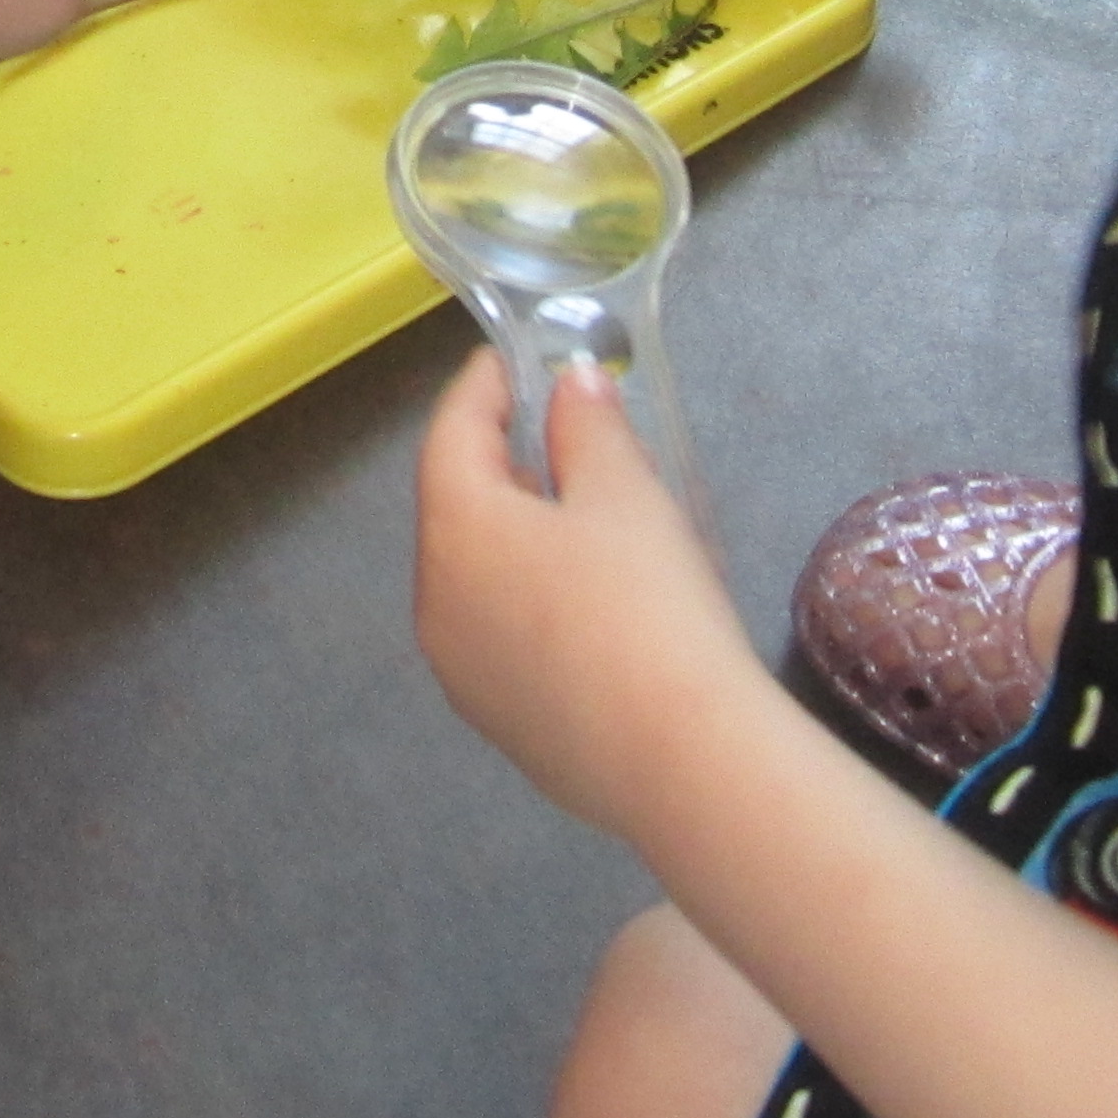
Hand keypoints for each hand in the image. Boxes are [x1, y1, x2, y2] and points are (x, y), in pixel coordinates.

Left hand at [416, 352, 758, 845]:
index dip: (482, 387)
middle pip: (457, 509)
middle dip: (502, 465)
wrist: (681, 761)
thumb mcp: (627, 494)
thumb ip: (589, 427)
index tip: (515, 356)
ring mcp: (463, 675)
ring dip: (517, 538)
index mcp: (454, 532)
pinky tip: (591, 605)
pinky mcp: (502, 727)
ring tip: (581, 517)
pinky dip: (532, 601)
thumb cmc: (648, 605)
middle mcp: (436, 603)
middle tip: (556, 433)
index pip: (450, 434)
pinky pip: (504, 638)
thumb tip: (570, 386)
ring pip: (477, 579)